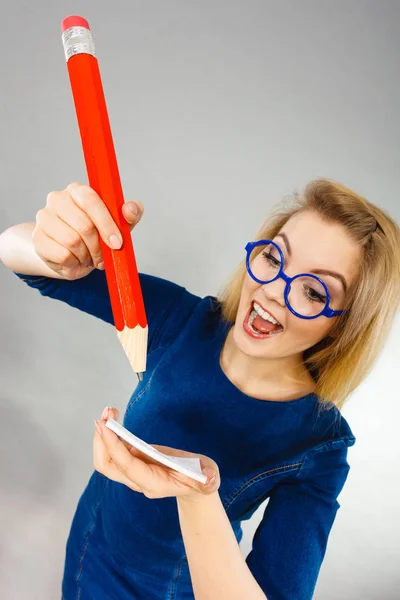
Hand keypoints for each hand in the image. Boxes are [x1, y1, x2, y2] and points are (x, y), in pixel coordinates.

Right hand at [32, 182, 143, 279]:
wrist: (71, 255)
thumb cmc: (97, 236)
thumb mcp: (119, 225)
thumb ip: (130, 215)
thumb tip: (130, 209)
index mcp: (78, 190)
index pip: (91, 200)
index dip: (107, 224)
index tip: (117, 244)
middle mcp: (57, 199)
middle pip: (83, 224)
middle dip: (98, 246)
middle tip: (103, 256)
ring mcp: (44, 217)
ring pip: (72, 241)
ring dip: (87, 255)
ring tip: (89, 257)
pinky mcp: (38, 238)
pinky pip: (63, 255)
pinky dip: (74, 263)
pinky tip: (75, 260)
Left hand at [93, 407, 219, 501]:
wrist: (195, 487)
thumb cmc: (202, 479)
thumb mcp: (210, 478)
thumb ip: (209, 480)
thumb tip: (209, 478)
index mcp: (154, 483)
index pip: (128, 467)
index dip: (114, 447)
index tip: (106, 426)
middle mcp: (138, 481)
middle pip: (107, 466)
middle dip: (102, 440)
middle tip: (105, 414)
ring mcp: (133, 473)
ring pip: (106, 459)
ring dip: (102, 435)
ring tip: (109, 412)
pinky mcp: (133, 464)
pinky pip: (113, 452)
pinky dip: (109, 435)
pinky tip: (113, 419)